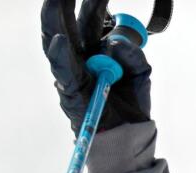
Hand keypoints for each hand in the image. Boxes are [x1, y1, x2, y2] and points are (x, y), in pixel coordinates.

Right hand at [41, 0, 150, 134]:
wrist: (129, 136)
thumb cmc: (131, 103)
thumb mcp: (140, 73)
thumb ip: (133, 55)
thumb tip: (115, 44)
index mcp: (96, 50)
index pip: (91, 22)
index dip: (94, 5)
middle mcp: (79, 57)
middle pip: (70, 25)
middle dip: (67, 4)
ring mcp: (71, 72)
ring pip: (57, 41)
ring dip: (55, 20)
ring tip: (55, 0)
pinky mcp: (69, 90)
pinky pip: (63, 70)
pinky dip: (60, 55)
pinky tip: (59, 40)